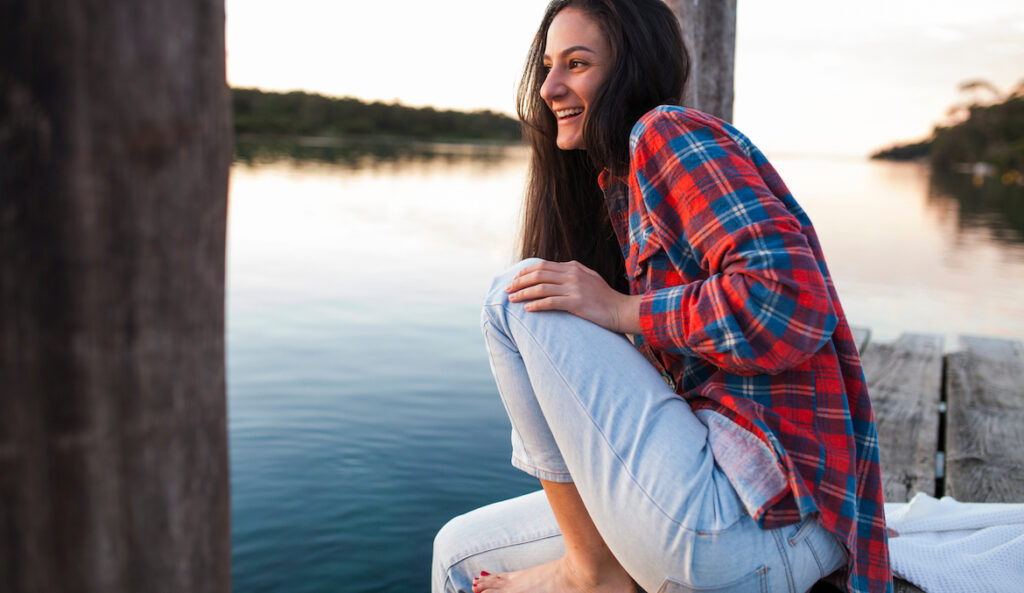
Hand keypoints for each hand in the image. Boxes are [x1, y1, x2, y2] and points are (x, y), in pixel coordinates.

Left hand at [505, 260, 641, 333]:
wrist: (621, 310)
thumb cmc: (604, 297)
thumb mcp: (588, 278)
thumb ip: (571, 273)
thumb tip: (552, 273)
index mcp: (573, 267)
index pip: (543, 265)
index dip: (526, 271)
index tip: (515, 279)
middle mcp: (572, 274)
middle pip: (538, 274)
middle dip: (520, 282)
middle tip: (508, 289)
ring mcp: (574, 288)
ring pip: (541, 288)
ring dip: (523, 293)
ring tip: (512, 300)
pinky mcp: (576, 303)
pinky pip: (550, 302)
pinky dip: (536, 305)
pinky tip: (527, 309)